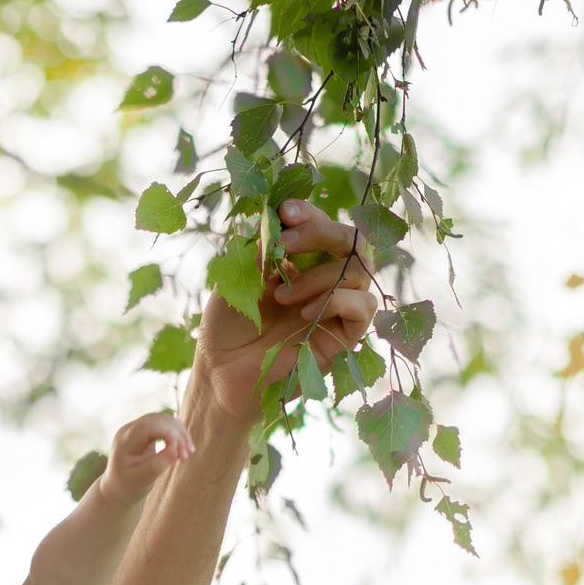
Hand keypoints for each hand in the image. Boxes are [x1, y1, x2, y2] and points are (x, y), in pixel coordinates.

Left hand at [90, 412, 193, 506]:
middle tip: (188, 454)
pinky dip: (177, 434)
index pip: (149, 426)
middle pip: (158, 420)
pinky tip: (184, 447)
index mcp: (124, 440)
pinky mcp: (146, 432)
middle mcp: (130, 430)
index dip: (168, 434)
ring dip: (180, 433)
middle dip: (177, 434)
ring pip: (164, 420)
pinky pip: (165, 425)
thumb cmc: (128, 486)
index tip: (180, 453)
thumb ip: (156, 466)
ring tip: (190, 451)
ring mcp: (138, 429)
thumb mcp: (141, 480)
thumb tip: (174, 450)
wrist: (119, 488)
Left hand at [187, 201, 378, 438]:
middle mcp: (324, 281)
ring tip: (281, 296)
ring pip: (359, 272)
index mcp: (301, 262)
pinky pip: (363, 306)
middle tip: (286, 244)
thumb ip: (264, 247)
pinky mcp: (344, 338)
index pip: (321, 225)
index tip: (285, 210)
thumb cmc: (226, 327)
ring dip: (319, 276)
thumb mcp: (239, 276)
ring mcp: (336, 309)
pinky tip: (305, 313)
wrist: (220, 374)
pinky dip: (336, 301)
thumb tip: (281, 216)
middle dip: (321, 232)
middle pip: (351, 241)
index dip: (309, 213)